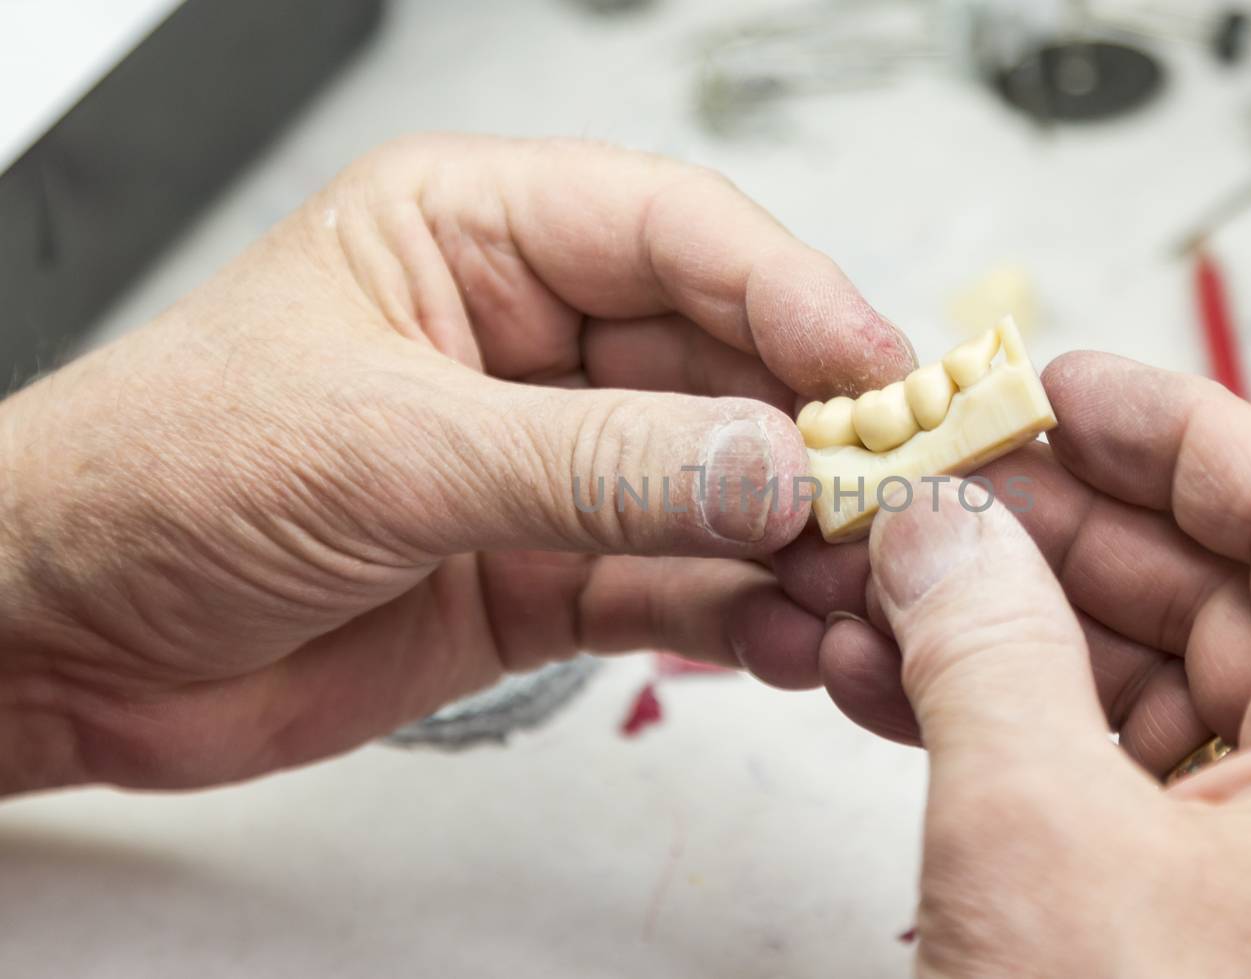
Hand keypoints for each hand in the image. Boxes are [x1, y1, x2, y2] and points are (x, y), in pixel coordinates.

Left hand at [0, 136, 913, 794]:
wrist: (61, 639)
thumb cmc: (158, 476)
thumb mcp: (385, 446)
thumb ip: (591, 464)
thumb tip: (771, 469)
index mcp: (475, 234)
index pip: (676, 234)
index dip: (793, 296)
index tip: (880, 373)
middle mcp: (526, 339)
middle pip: (719, 362)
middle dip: (813, 430)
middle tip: (898, 494)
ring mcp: (544, 463)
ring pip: (710, 481)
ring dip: (788, 535)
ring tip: (856, 585)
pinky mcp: (543, 573)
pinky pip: (668, 583)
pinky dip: (732, 612)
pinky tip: (784, 637)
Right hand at [796, 353, 1250, 976]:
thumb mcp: (1043, 840)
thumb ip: (985, 645)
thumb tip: (939, 527)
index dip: (1178, 420)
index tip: (1060, 380)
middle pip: (1209, 573)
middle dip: (1055, 514)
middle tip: (939, 470)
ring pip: (1130, 658)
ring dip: (1001, 607)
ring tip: (886, 565)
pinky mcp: (1173, 887)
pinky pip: (1088, 744)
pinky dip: (990, 696)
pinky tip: (892, 662)